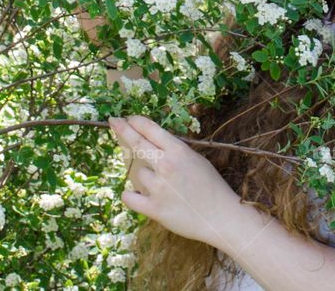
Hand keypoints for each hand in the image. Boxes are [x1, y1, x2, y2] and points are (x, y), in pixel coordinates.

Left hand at [108, 115, 240, 246]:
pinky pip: (130, 197)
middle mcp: (166, 166)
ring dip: (144, 178)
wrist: (220, 217)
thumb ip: (175, 152)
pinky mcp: (153, 208)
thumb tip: (153, 143)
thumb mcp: (197, 160)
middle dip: (123, 129)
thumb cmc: (212, 187)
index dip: (137, 121)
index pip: (151, 130)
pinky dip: (132, 196)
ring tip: (164, 187)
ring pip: (137, 174)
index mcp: (179, 151)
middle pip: (137, 143)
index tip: (128, 118)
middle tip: (114, 121)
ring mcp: (159, 187)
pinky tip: (137, 195)